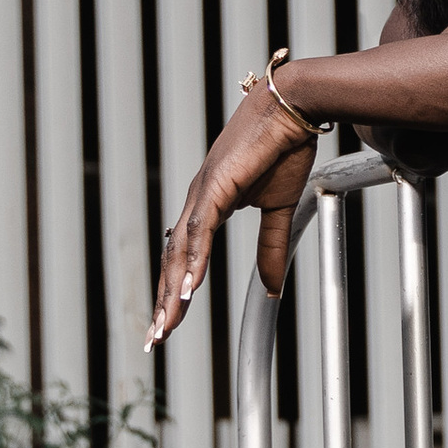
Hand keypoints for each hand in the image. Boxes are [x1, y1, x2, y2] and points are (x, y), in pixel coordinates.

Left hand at [146, 87, 323, 347]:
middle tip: (154, 339)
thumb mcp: (280, 210)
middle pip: (172, 261)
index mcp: (208, 206)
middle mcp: (197, 201)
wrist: (293, 108)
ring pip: (180, 250)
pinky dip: (193, 260)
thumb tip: (271, 290)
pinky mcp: (216, 184)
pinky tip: (188, 287)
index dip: (174, 292)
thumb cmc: (284, 149)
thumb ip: (271, 249)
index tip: (168, 324)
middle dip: (163, 302)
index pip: (184, 258)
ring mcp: (202, 192)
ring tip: (167, 325)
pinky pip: (200, 230)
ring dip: (172, 290)